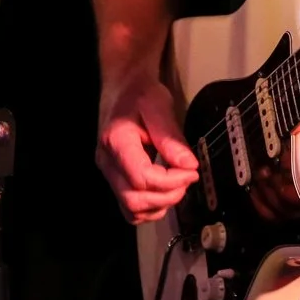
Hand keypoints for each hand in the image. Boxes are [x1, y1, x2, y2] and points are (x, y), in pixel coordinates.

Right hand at [95, 71, 199, 223]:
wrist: (122, 89)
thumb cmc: (140, 94)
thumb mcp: (159, 107)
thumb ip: (172, 137)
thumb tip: (189, 165)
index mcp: (117, 141)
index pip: (142, 178)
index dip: (171, 181)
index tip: (192, 171)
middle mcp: (107, 161)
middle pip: (134, 200)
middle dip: (167, 196)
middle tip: (187, 178)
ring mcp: (108, 172)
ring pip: (131, 210)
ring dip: (160, 205)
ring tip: (177, 184)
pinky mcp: (114, 179)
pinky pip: (130, 208)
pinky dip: (151, 207)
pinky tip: (165, 191)